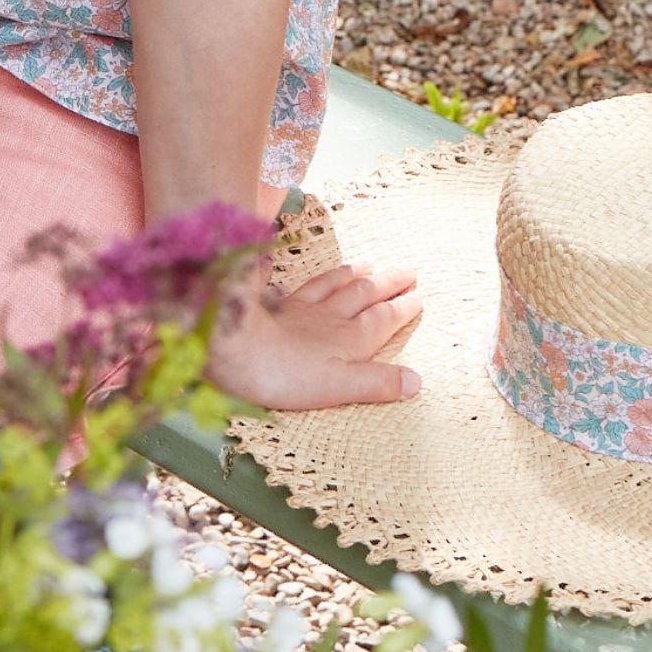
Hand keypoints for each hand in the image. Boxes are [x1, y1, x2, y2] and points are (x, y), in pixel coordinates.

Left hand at [202, 261, 421, 410]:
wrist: (233, 348)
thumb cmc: (286, 376)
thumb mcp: (339, 388)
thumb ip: (376, 383)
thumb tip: (416, 380)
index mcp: (349, 339)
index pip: (383, 319)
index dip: (402, 309)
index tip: (418, 296)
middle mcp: (329, 318)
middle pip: (363, 295)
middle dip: (387, 283)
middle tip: (407, 270)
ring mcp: (300, 308)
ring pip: (334, 285)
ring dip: (353, 274)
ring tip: (368, 264)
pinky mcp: (273, 305)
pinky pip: (299, 284)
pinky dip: (308, 276)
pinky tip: (305, 271)